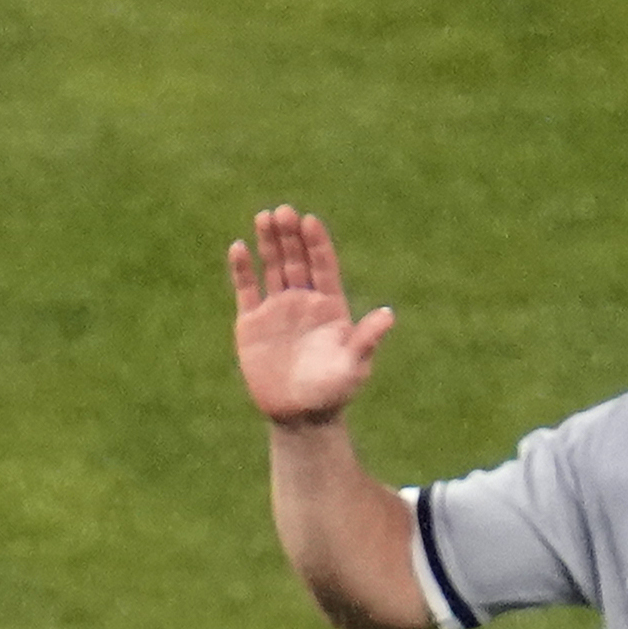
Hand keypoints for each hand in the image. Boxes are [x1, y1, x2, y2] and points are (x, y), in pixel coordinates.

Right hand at [229, 206, 397, 429]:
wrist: (300, 416)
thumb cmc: (333, 391)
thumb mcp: (354, 365)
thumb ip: (367, 338)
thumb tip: (388, 315)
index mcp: (329, 305)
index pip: (323, 265)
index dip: (317, 243)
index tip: (310, 222)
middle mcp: (303, 301)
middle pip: (297, 259)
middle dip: (290, 235)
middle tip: (284, 212)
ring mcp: (277, 309)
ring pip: (272, 267)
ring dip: (269, 242)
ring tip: (264, 216)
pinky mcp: (251, 323)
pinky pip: (246, 289)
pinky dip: (242, 269)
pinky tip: (239, 247)